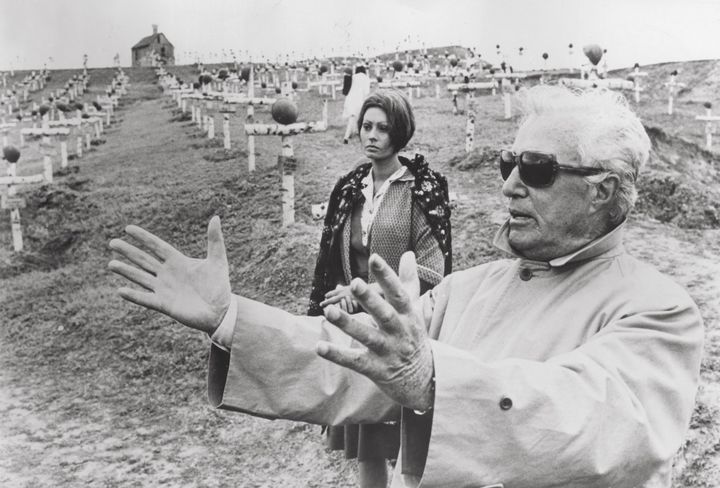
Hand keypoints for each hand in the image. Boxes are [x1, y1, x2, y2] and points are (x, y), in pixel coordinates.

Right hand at [108, 216, 230, 333]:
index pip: (157, 246)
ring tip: (111, 264)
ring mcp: (164, 290)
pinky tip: (121, 290)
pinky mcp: (164, 305)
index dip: (143, 237)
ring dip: (127, 271)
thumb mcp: (218, 261)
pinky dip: (134, 296)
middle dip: (128, 252)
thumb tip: (216, 217)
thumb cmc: (219, 286)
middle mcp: (167, 274)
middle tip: (112, 243)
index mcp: (177, 261)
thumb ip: (215, 240)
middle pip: (144, 260)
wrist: (221, 311)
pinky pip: (146, 299)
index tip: (128, 228)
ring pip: (141, 278)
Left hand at [316, 252, 433, 411]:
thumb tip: (408, 253)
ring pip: (367, 337)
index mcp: (408, 316)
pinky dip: (338, 355)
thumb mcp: (414, 311)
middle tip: (353, 282)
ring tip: (328, 312)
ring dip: (348, 324)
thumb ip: (408, 282)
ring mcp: (388, 352)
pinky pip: (355, 362)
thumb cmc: (413, 338)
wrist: (425, 380)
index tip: (375, 257)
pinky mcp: (376, 370)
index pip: (398, 293)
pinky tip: (319, 346)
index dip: (387, 275)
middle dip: (370, 299)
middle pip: (384, 314)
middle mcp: (399, 332)